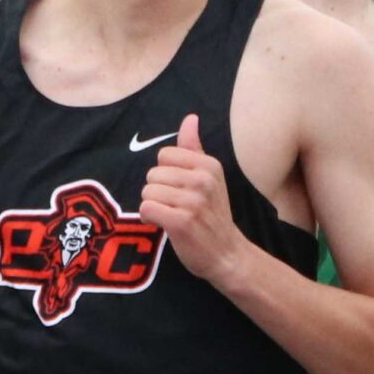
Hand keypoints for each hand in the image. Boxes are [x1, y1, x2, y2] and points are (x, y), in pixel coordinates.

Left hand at [143, 115, 246, 285]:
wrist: (227, 254)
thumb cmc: (213, 215)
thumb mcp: (210, 178)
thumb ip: (194, 149)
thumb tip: (190, 118)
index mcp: (210, 165)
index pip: (164, 155)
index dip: (165, 173)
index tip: (178, 189)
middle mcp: (203, 180)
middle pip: (153, 174)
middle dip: (157, 191)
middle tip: (175, 206)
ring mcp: (192, 201)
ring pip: (147, 192)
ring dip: (153, 206)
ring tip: (170, 215)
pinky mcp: (181, 222)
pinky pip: (146, 209)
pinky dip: (149, 218)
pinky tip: (163, 224)